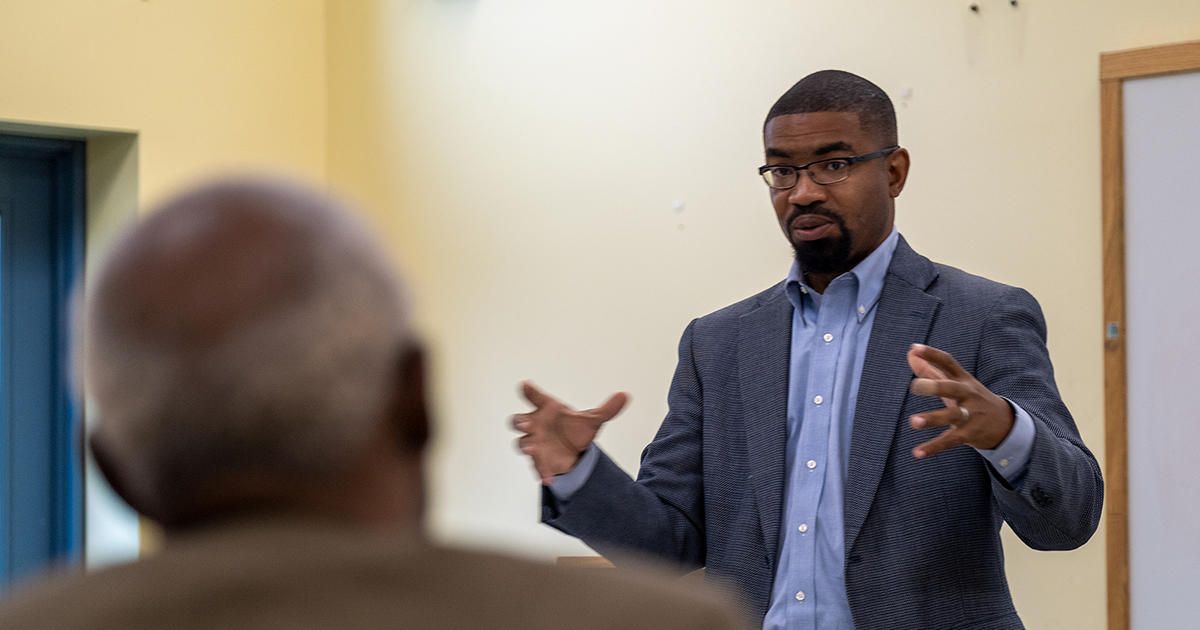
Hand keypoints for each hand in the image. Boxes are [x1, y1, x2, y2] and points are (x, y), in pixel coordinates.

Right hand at [511, 381, 627, 483]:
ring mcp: (535, 443)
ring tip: (532, 448)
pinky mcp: (539, 461)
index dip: (530, 391)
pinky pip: (537, 467)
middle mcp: (537, 425)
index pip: (537, 398)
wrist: (573, 453)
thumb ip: (607, 410)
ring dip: (525, 445)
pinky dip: (542, 472)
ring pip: (522, 443)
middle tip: (527, 422)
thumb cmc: (573, 429)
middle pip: (519, 420)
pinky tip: (550, 479)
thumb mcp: (592, 420)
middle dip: (521, 421)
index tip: (525, 385)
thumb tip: (625, 396)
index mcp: (548, 410)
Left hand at [907, 343, 1013, 458]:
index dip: (932, 354)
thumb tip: (910, 353)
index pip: (948, 363)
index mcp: (962, 380)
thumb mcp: (955, 383)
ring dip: (933, 419)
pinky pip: (950, 440)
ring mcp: (969, 415)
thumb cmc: (972, 399)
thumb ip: (930, 370)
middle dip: (935, 386)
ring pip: (952, 416)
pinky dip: (934, 447)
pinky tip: (917, 452)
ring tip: (913, 422)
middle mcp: (967, 395)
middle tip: (915, 386)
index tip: (914, 348)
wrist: (1006, 424)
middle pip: (952, 388)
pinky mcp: (969, 434)